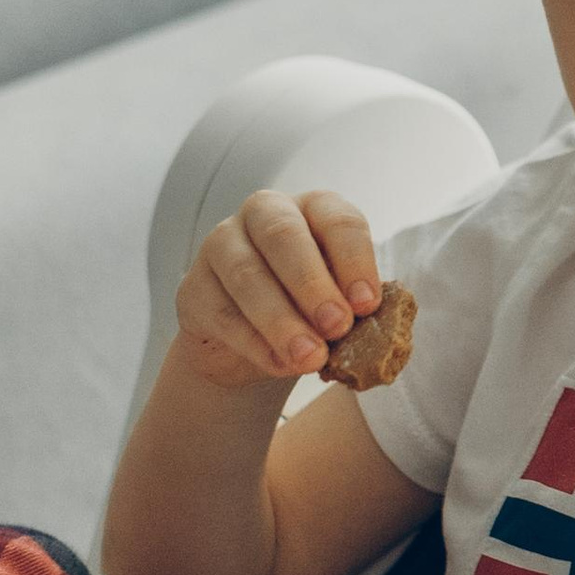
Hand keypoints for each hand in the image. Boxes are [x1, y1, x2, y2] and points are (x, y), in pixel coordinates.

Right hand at [173, 185, 381, 390]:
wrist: (252, 346)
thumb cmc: (309, 311)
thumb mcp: (341, 304)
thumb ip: (358, 309)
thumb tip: (381, 330)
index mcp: (313, 209)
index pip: (337, 219)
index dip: (355, 260)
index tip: (367, 304)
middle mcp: (264, 215)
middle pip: (283, 235)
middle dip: (312, 283)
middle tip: (337, 326)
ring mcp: (222, 246)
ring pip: (247, 274)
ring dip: (282, 320)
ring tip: (310, 357)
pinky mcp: (194, 288)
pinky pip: (222, 312)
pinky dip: (254, 343)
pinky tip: (281, 364)